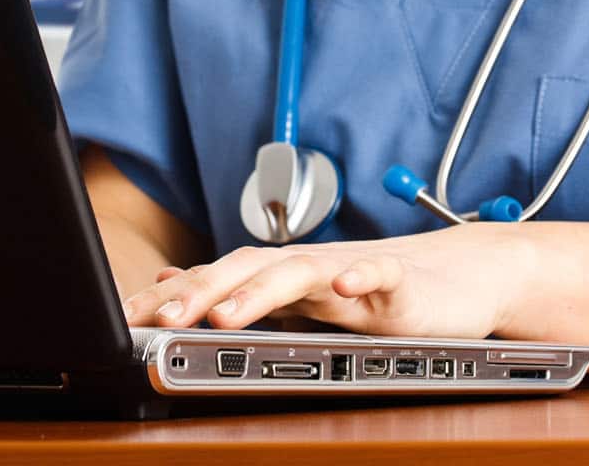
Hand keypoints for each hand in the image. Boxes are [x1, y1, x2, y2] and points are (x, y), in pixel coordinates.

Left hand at [121, 223, 536, 338]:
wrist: (461, 278)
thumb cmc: (379, 293)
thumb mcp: (304, 299)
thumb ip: (240, 292)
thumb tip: (169, 283)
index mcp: (284, 277)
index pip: (217, 279)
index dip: (172, 296)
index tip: (126, 318)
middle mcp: (312, 270)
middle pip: (249, 269)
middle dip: (201, 291)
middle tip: (160, 319)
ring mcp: (357, 274)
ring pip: (303, 272)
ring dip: (261, 291)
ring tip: (225, 314)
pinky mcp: (403, 287)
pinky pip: (382, 276)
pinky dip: (362, 276)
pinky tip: (343, 284)